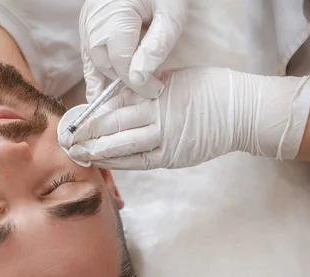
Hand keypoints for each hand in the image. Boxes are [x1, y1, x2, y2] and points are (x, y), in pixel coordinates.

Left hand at [64, 67, 309, 169]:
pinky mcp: (171, 157)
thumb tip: (115, 100)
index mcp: (156, 93)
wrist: (241, 112)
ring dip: (97, 151)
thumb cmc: (209, 90)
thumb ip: (145, 91)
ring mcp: (165, 139)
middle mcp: (158, 115)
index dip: (92, 113)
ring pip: (123, 146)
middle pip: (114, 125)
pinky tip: (104, 163)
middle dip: (88, 134)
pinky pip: (139, 161)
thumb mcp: (174, 79)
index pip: (115, 104)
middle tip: (68, 140)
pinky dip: (120, 162)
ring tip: (79, 155)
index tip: (75, 120)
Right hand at [80, 0, 187, 101]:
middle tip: (146, 89)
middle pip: (106, 66)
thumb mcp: (170, 15)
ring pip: (94, 63)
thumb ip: (156, 47)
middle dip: (124, 81)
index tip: (155, 91)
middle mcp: (94, 24)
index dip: (138, 83)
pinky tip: (100, 91)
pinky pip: (88, 55)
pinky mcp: (86, 25)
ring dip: (109, 79)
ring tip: (123, 96)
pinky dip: (96, 72)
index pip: (122, 65)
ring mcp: (86, 24)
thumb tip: (139, 79)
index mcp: (114, 19)